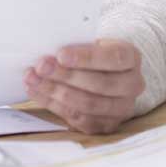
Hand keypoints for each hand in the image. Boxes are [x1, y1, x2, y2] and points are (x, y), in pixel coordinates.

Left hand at [24, 39, 143, 134]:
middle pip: (99, 84)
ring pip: (87, 104)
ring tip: (33, 78)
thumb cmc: (92, 52)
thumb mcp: (90, 41)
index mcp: (131, 58)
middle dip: (65, 75)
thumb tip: (47, 49)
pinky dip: (52, 104)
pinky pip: (77, 118)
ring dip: (55, 91)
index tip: (60, 54)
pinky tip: (36, 91)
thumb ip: (75, 44)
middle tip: (41, 66)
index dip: (86, 58)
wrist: (102, 71)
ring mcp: (121, 108)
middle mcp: (132, 85)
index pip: (114, 58)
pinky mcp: (105, 125)